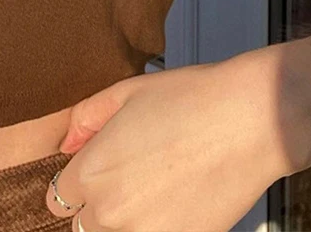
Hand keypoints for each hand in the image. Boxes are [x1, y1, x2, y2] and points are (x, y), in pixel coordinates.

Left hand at [46, 47, 310, 231]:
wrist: (253, 120)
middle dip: (95, 207)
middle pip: (83, 227)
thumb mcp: (125, 92)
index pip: (58, 198)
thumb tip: (67, 145)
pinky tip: (173, 203)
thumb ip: (85, 119)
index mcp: (91, 173)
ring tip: (150, 192)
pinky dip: (155, 227)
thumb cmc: (190, 99)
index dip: (75, 183)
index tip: (96, 171)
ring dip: (124, 221)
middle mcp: (112, 213)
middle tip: (128, 180)